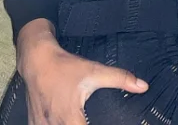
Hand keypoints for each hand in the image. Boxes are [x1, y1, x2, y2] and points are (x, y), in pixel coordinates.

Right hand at [17, 20, 147, 124]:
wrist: (36, 60)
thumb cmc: (64, 67)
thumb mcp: (94, 71)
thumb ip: (119, 79)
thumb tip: (143, 86)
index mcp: (70, 119)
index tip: (104, 123)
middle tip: (90, 118)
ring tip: (79, 119)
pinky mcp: (34, 124)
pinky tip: (63, 121)